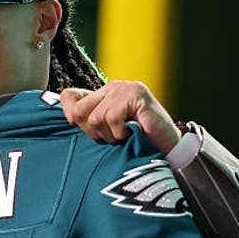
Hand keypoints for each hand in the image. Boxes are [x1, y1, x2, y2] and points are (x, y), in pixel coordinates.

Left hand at [59, 81, 181, 153]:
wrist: (169, 150)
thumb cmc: (137, 143)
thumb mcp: (106, 133)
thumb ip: (88, 122)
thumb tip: (69, 117)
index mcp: (102, 94)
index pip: (68, 97)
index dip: (74, 119)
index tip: (94, 132)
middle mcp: (112, 87)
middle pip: (78, 111)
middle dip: (93, 132)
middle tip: (113, 137)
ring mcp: (124, 88)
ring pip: (95, 117)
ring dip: (109, 135)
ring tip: (125, 135)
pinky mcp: (136, 94)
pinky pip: (112, 118)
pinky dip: (120, 133)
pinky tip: (133, 132)